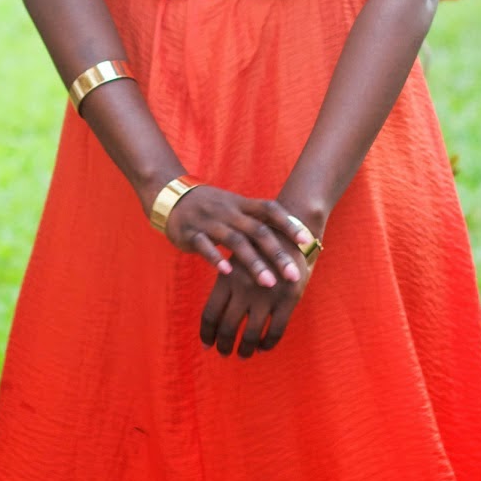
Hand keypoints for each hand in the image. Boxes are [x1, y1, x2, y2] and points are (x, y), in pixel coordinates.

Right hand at [164, 186, 312, 288]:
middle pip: (258, 231)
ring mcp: (209, 221)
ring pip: (235, 241)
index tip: (307, 241)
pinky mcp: (190, 233)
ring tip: (269, 283)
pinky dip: (216, 258)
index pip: (270, 210)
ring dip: (253, 262)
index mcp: (242, 204)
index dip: (289, 223)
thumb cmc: (211, 208)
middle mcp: (229, 211)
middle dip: (277, 254)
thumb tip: (289, 239)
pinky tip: (227, 273)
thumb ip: (257, 222)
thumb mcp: (234, 208)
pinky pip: (204, 245)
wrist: (173, 197)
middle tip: (294, 275)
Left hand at [199, 252, 312, 356]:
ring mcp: (267, 295)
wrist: (290, 228)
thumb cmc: (259, 246)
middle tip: (224, 352)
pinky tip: (263, 348)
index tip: (207, 344)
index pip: (210, 314)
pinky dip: (268, 343)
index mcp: (226, 278)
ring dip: (245, 349)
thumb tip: (215, 317)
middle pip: (228, 328)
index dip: (207, 334)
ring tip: (243, 354)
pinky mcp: (289, 299)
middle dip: (224, 345)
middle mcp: (244, 288)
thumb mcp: (235, 259)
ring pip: (251, 334)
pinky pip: (276, 330)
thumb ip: (226, 285)